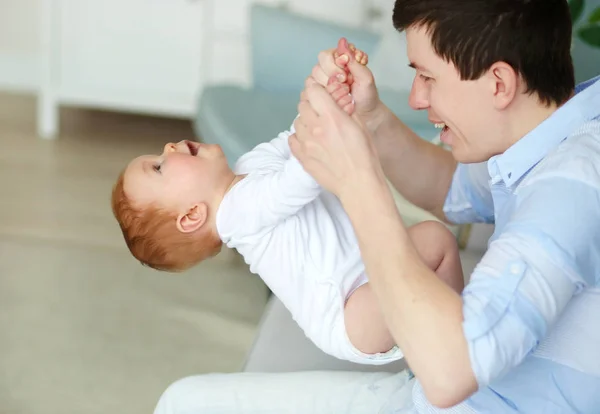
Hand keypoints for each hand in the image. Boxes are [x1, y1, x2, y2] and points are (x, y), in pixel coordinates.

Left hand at [290, 83, 381, 198]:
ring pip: (297, 122)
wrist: (358, 183)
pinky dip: (299, 137)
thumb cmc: (364, 156)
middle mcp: (316, 128)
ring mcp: (307, 143)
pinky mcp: (302, 157)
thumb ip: (346, 109)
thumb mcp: (360, 125)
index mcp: (332, 117)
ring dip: (305, 121)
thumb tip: (338, 100)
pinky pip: (292, 139)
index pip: (313, 90)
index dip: (317, 89)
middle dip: (311, 105)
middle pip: (303, 105)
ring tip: (317, 128)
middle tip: (320, 111)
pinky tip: (309, 140)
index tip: (320, 92)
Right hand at [306, 38, 381, 129]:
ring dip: (329, 86)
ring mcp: (321, 80)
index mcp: (340, 58)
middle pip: (318, 65)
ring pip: (313, 77)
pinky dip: (323, 94)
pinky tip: (334, 97)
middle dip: (332, 75)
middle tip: (345, 83)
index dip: (335, 64)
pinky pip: (310, 90)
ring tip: (342, 91)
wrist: (365, 113)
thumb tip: (342, 42)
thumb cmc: (367, 95)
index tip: (347, 73)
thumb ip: (354, 60)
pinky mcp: (317, 92)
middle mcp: (329, 67)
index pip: (327, 54)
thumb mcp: (365, 77)